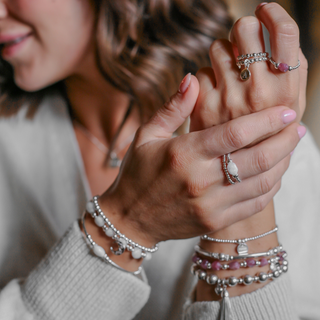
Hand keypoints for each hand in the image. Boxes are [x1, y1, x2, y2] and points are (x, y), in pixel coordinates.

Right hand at [98, 75, 301, 246]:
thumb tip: (193, 78)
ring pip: (262, 182)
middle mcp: (201, 180)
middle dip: (285, 139)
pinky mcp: (215, 221)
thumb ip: (173, 107)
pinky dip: (271, 186)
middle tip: (297, 126)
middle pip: (258, 158)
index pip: (236, 133)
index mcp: (184, 154)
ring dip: (283, 162)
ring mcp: (210, 205)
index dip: (267, 120)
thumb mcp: (147, 135)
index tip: (286, 111)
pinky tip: (275, 173)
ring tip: (290, 146)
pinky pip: (254, 204)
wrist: (130, 219)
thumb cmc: (137, 174)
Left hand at [190, 2, 307, 131]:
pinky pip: (200, 72)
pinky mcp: (202, 106)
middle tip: (244, 39)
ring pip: (218, 47)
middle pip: (246, 29)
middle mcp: (257, 93)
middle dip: (244, 29)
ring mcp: (227, 98)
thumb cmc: (264, 134)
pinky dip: (206, 78)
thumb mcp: (290, 108)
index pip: (285, 33)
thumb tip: (281, 37)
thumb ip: (292, 74)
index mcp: (285, 91)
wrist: (235, 169)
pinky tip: (213, 95)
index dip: (274, 14)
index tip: (265, 9)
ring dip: (223, 54)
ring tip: (229, 73)